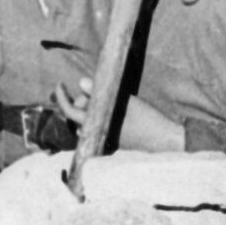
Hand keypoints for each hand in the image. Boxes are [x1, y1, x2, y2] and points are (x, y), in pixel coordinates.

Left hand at [55, 78, 184, 151]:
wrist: (166, 142)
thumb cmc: (147, 121)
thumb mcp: (127, 102)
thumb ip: (101, 93)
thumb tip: (81, 82)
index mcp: (97, 126)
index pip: (70, 111)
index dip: (62, 97)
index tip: (59, 84)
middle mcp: (98, 135)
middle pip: (78, 115)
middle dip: (82, 100)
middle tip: (96, 88)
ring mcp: (105, 140)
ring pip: (87, 122)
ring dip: (91, 109)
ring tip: (106, 97)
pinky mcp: (114, 141)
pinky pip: (99, 127)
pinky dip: (101, 116)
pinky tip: (113, 107)